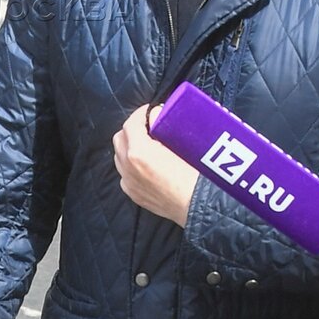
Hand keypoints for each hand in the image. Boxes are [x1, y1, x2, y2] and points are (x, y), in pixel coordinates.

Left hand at [113, 104, 197, 226]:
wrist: (199, 207)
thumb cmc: (196, 175)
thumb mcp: (181, 144)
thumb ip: (163, 126)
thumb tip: (155, 114)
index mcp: (138, 151)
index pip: (131, 123)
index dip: (141, 113)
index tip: (152, 111)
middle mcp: (128, 167)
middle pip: (120, 137)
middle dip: (133, 129)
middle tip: (150, 126)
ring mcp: (128, 182)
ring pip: (120, 155)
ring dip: (130, 146)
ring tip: (148, 144)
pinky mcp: (133, 194)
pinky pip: (126, 173)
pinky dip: (132, 164)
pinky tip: (147, 164)